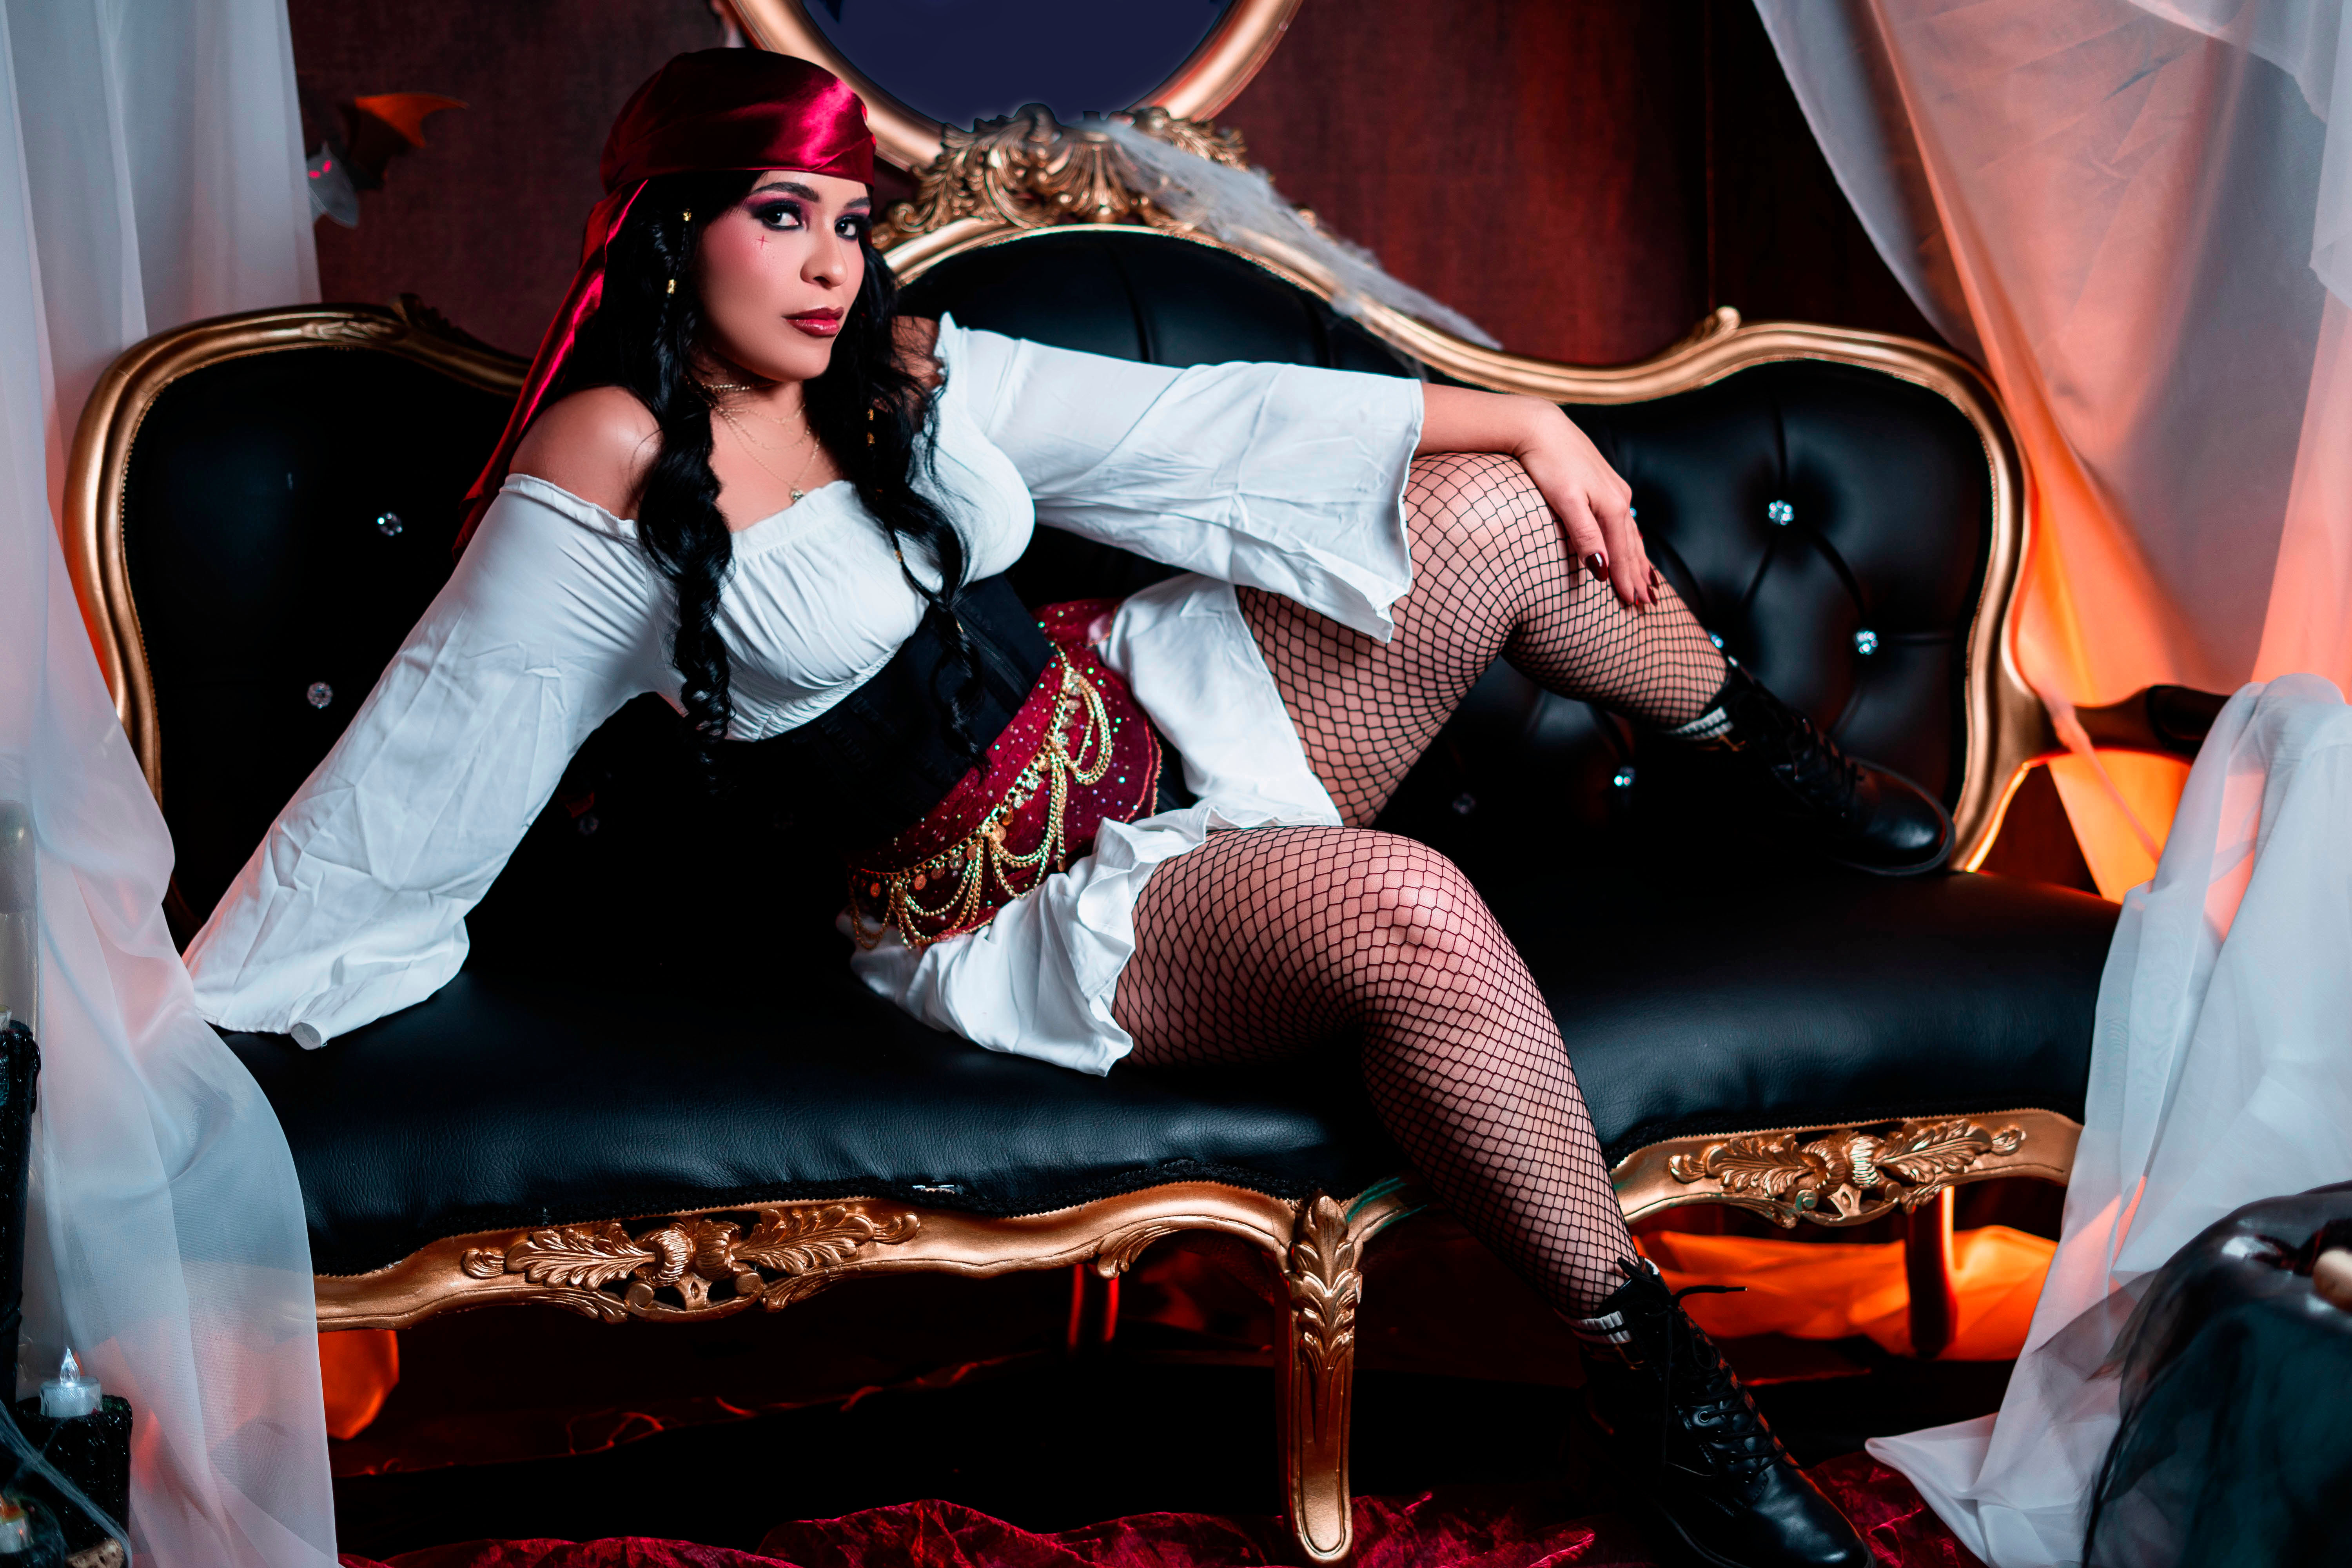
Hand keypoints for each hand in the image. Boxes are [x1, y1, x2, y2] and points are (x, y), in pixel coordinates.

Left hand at [1513, 402, 1655, 608]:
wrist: (1541, 426)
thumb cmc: (1548, 463)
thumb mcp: (1565, 501)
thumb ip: (1584, 535)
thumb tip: (1602, 570)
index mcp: (1612, 507)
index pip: (1621, 554)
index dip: (1626, 581)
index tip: (1632, 606)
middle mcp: (1619, 498)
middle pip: (1632, 546)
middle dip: (1639, 575)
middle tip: (1647, 603)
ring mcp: (1614, 489)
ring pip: (1631, 533)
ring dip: (1639, 558)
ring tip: (1648, 580)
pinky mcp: (1604, 483)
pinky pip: (1624, 519)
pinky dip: (1630, 537)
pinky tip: (1632, 541)